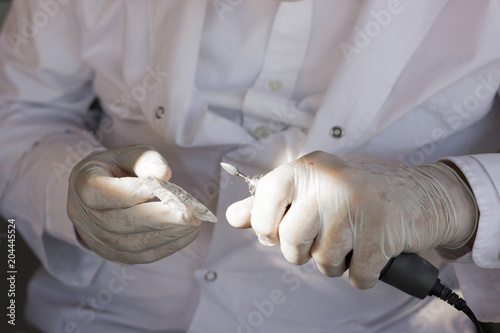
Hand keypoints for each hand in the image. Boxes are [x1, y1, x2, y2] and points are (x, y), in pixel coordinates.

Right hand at [67, 145, 200, 263]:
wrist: (96, 192)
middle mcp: (87, 218)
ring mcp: (99, 241)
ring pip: (134, 243)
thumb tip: (164, 174)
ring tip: (195, 223)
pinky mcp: (115, 255)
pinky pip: (142, 255)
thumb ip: (144, 159)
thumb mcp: (126, 154)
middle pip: (123, 223)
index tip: (165, 188)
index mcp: (85, 187)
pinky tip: (188, 234)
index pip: (109, 193)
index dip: (136, 192)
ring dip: (169, 235)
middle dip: (160, 219)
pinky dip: (168, 246)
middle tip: (190, 213)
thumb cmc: (115, 168)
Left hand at [226, 151, 476, 288]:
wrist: (422, 195)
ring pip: (323, 262)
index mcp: (307, 167)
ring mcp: (357, 205)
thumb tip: (232, 217)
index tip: (279, 230)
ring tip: (353, 239)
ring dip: (337, 262)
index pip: (265, 199)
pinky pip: (357, 277)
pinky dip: (364, 274)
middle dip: (303, 251)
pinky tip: (374, 250)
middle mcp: (329, 181)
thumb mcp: (312, 189)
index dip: (267, 225)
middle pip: (290, 240)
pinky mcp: (382, 232)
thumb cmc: (359, 195)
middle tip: (325, 237)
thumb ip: (270, 203)